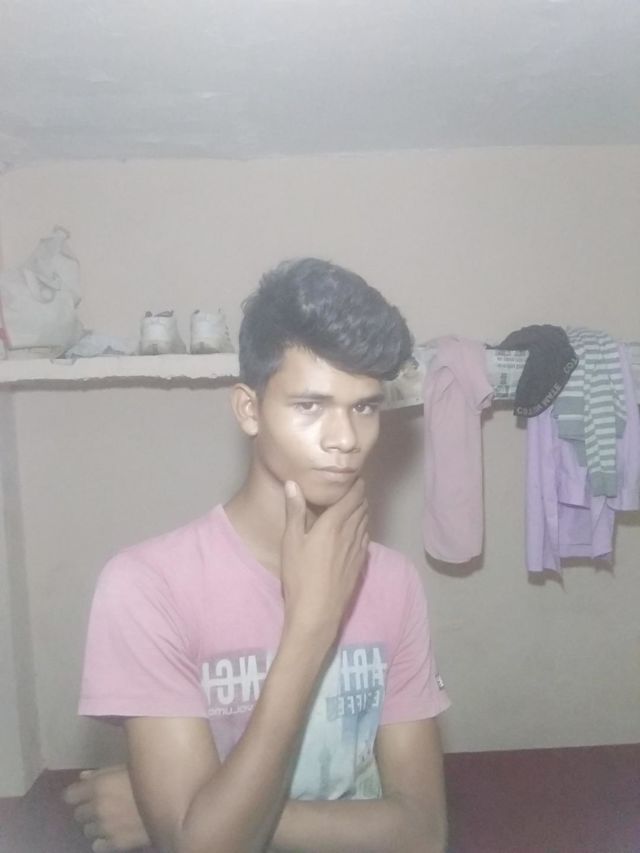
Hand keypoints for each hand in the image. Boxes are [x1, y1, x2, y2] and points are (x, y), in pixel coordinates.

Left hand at [62, 765, 149, 851]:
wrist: (173, 800)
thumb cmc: (151, 775)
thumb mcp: (127, 767)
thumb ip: (103, 773)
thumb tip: (83, 777)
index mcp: (98, 786)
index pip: (69, 795)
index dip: (76, 794)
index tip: (83, 792)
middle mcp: (97, 808)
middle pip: (78, 814)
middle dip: (87, 808)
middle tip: (102, 803)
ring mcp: (105, 828)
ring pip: (87, 830)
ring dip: (96, 824)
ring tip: (111, 817)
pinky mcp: (115, 844)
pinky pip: (97, 844)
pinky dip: (103, 838)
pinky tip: (115, 830)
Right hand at [280, 478, 368, 643]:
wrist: (317, 611)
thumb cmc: (299, 574)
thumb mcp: (291, 541)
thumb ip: (294, 510)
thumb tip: (293, 483)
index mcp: (333, 523)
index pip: (352, 497)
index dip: (356, 484)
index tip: (354, 476)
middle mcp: (350, 532)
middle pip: (362, 507)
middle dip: (360, 495)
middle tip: (354, 487)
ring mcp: (358, 549)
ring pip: (366, 521)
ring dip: (363, 510)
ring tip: (357, 504)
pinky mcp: (360, 563)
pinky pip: (366, 537)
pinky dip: (363, 527)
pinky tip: (357, 529)